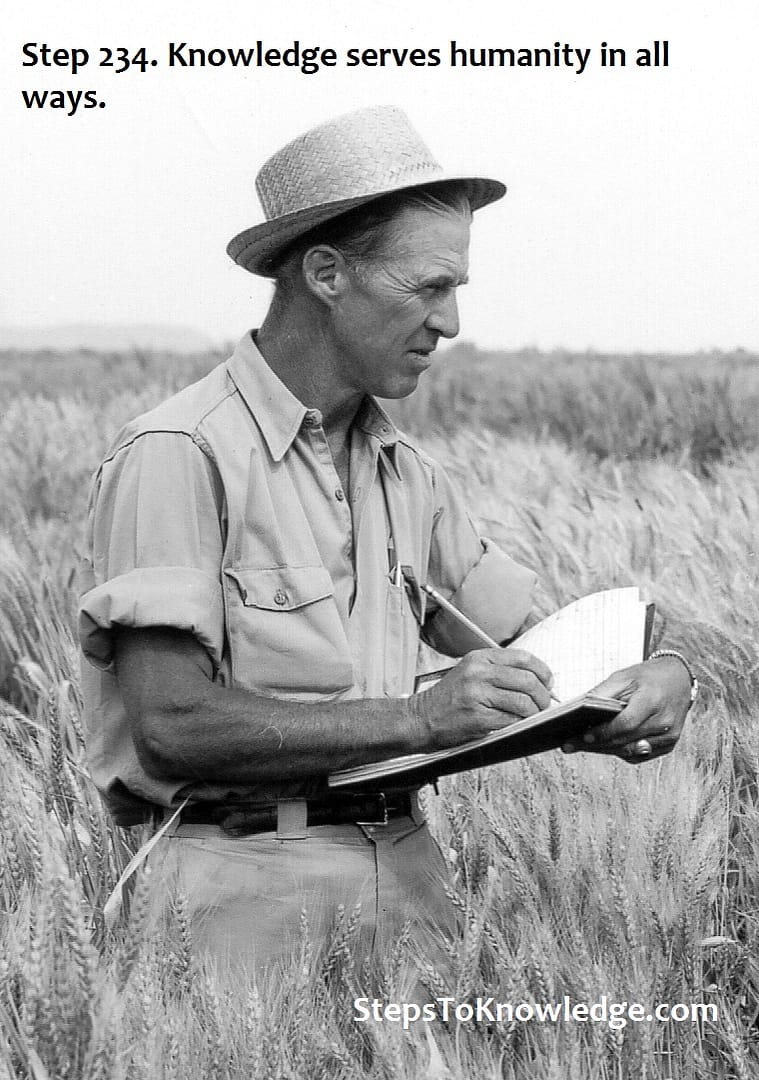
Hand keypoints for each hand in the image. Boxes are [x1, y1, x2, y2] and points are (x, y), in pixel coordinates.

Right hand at [409, 648, 553, 752]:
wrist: (421, 718)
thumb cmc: (449, 699)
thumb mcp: (471, 673)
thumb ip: (499, 671)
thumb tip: (537, 680)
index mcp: (479, 658)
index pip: (523, 658)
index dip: (543, 671)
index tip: (547, 682)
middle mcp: (479, 672)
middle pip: (528, 680)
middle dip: (543, 696)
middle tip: (544, 704)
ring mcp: (478, 695)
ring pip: (523, 702)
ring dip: (534, 712)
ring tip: (532, 716)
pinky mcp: (478, 717)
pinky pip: (512, 720)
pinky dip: (520, 724)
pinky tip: (516, 724)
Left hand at [563, 655, 691, 762]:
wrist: (678, 680)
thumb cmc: (648, 677)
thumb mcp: (623, 676)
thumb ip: (602, 693)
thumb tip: (578, 710)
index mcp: (653, 700)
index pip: (626, 724)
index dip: (603, 732)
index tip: (582, 737)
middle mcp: (665, 722)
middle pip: (626, 741)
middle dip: (596, 745)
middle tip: (570, 745)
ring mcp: (669, 736)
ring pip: (630, 751)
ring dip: (605, 750)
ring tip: (580, 746)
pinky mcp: (669, 745)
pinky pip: (639, 755)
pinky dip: (620, 751)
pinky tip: (603, 746)